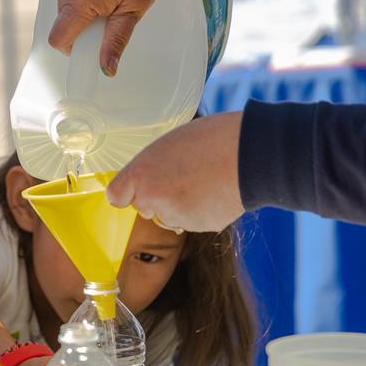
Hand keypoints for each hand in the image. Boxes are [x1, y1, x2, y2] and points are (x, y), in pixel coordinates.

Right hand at [48, 0, 175, 75]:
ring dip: (84, 14)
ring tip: (112, 0)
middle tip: (113, 18)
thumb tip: (107, 70)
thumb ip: (115, 42)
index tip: (92, 51)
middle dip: (84, 31)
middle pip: (64, 25)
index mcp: (78, 0)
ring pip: (67, 10)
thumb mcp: (133, 12)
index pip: (59, 39)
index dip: (74, 51)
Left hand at [107, 113, 245, 232]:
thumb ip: (153, 165)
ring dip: (178, 205)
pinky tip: (214, 193)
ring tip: (202, 181)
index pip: (116, 196)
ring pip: (168, 216)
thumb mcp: (170, 143)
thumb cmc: (211, 139)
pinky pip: (191, 221)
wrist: (249, 154)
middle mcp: (153, 199)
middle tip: (181, 175)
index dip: (128, 191)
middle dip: (157, 196)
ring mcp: (175, 216)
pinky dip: (200, 211)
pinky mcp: (198, 227)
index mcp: (141, 173)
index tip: (137, 187)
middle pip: (144, 206)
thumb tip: (150, 178)